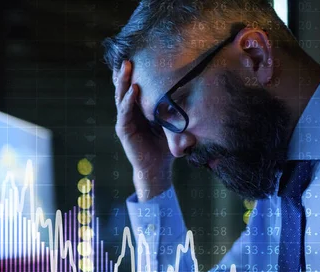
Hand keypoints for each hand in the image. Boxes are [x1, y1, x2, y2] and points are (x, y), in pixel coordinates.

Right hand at [113, 60, 173, 200]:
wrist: (156, 168)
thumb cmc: (164, 147)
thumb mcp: (172, 124)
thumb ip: (176, 111)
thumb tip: (198, 94)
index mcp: (139, 109)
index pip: (134, 87)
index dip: (134, 73)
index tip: (138, 55)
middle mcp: (129, 112)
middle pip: (125, 87)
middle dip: (126, 72)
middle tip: (130, 55)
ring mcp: (125, 120)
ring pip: (121, 96)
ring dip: (124, 81)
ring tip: (127, 66)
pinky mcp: (123, 130)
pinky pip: (124, 112)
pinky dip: (128, 100)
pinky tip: (134, 90)